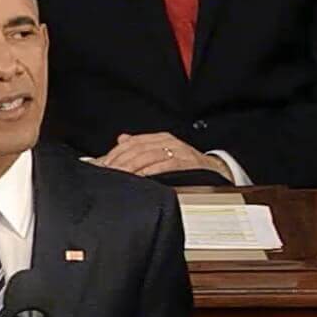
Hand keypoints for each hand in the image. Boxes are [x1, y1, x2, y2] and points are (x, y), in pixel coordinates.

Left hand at [93, 132, 231, 180]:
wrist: (213, 170)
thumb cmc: (185, 164)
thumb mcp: (162, 152)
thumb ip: (141, 147)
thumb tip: (121, 140)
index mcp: (159, 138)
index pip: (131, 143)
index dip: (115, 153)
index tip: (103, 164)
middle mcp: (167, 141)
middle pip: (137, 149)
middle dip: (120, 161)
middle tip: (108, 172)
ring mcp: (177, 151)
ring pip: (148, 156)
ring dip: (131, 167)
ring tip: (119, 175)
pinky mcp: (186, 162)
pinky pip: (165, 165)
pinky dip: (151, 171)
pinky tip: (140, 177)